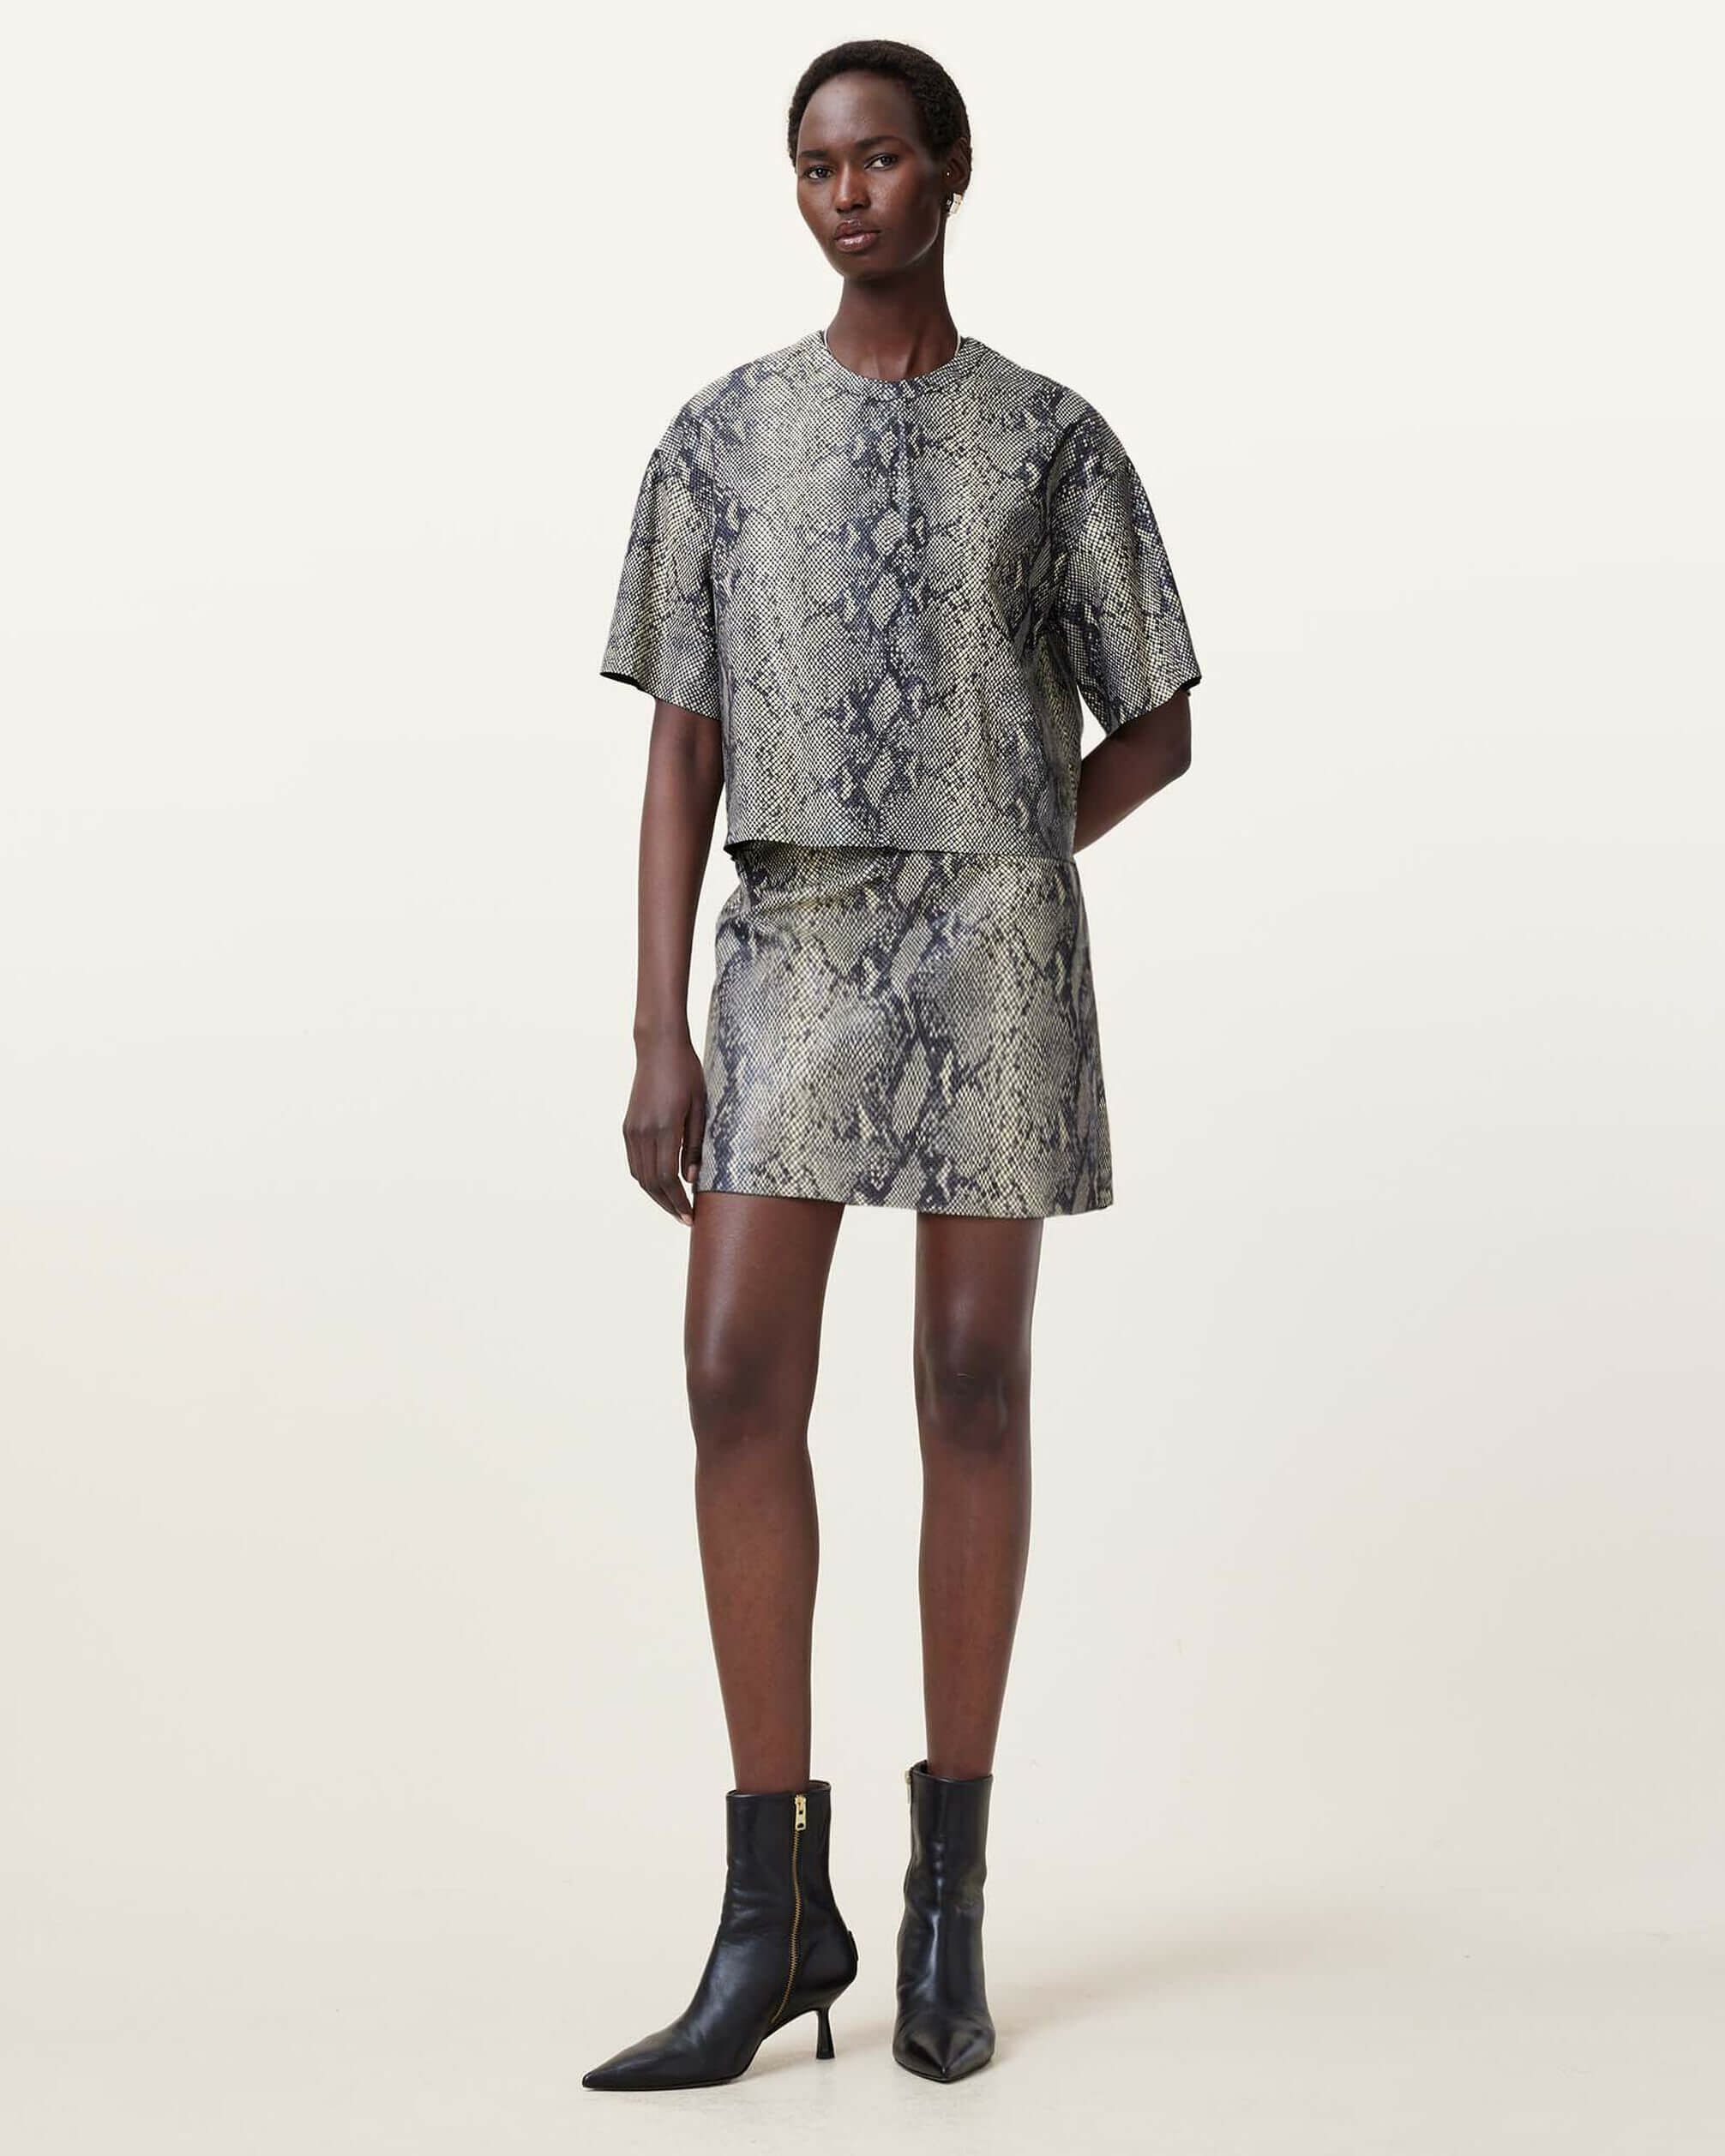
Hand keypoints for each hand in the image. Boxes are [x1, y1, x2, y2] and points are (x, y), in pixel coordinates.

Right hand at [623, 1032, 707, 1224]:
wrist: (659, 1049)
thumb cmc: (687, 1074)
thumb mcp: (700, 1108)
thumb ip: (695, 1146)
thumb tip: (690, 1181)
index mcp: (665, 1127)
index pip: (667, 1178)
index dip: (678, 1202)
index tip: (691, 1216)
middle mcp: (644, 1132)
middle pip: (651, 1183)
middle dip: (668, 1204)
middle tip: (684, 1218)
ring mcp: (632, 1130)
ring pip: (640, 1175)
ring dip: (656, 1195)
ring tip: (674, 1205)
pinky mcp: (628, 1126)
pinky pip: (634, 1162)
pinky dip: (646, 1179)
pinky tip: (661, 1184)